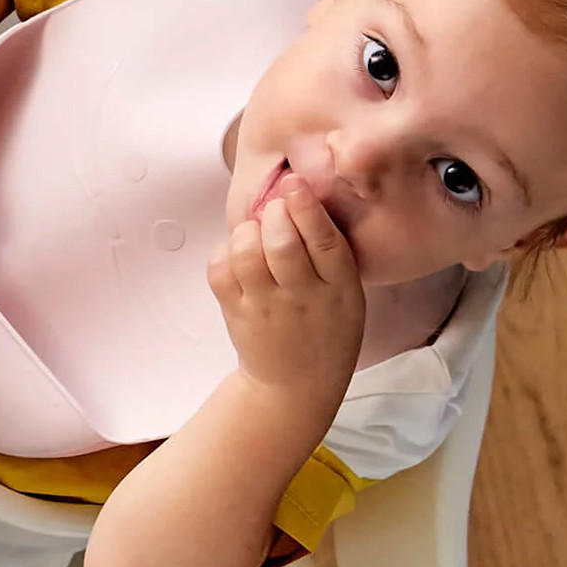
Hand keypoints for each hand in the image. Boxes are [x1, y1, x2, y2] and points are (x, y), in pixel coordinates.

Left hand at [206, 173, 363, 402]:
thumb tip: (296, 192)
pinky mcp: (235, 312)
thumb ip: (328, 249)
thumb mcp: (347, 292)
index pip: (325, 243)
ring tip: (257, 234)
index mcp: (340, 289)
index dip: (306, 207)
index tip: (294, 183)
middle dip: (274, 213)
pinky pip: (220, 268)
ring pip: (246, 252)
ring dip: (248, 230)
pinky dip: (225, 250)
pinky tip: (241, 254)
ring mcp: (264, 306)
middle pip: (281, 243)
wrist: (296, 384)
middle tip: (276, 210)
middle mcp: (302, 298)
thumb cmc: (325, 327)